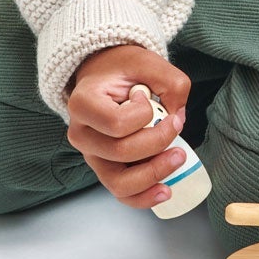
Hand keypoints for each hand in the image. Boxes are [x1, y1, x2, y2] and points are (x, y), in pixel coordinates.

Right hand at [65, 44, 193, 210]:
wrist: (105, 75)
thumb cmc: (123, 69)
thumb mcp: (147, 62)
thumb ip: (170, 82)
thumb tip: (178, 117)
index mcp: (83, 104)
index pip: (117, 123)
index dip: (144, 114)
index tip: (147, 97)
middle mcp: (80, 134)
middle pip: (121, 152)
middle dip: (158, 141)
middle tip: (177, 124)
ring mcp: (91, 155)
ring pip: (120, 182)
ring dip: (154, 174)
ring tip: (178, 157)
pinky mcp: (105, 168)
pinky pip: (121, 193)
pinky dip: (144, 197)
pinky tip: (165, 191)